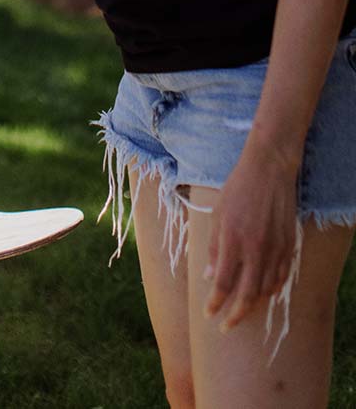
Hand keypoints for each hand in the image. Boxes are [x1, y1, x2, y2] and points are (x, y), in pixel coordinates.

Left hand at [203, 140, 298, 330]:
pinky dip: (271, 291)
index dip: (215, 303)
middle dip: (234, 315)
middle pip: (246, 294)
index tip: (209, 314)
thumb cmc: (237, 190)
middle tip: (226, 327)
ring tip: (241, 312)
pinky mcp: (289, 247)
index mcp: (232, 240)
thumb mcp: (216, 215)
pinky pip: (281, 278)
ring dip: (252, 305)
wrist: (268, 171)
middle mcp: (255, 250)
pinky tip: (262, 294)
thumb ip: (213, 248)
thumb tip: (209, 276)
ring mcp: (275, 250)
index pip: (223, 283)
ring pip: (265, 290)